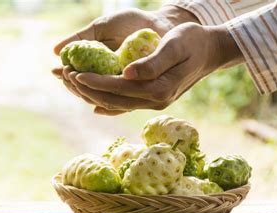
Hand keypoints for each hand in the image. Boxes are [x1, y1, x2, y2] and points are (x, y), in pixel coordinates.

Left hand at [52, 6, 199, 113]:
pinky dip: (106, 104)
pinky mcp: (152, 101)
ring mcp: (153, 104)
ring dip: (91, 96)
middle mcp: (155, 102)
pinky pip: (124, 106)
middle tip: (65, 77)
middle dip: (86, 90)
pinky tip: (93, 104)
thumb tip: (126, 74)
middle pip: (112, 100)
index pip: (118, 88)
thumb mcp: (175, 45)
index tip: (74, 73)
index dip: (94, 82)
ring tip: (72, 85)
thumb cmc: (193, 41)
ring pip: (115, 105)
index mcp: (159, 90)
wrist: (211, 51)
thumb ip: (153, 62)